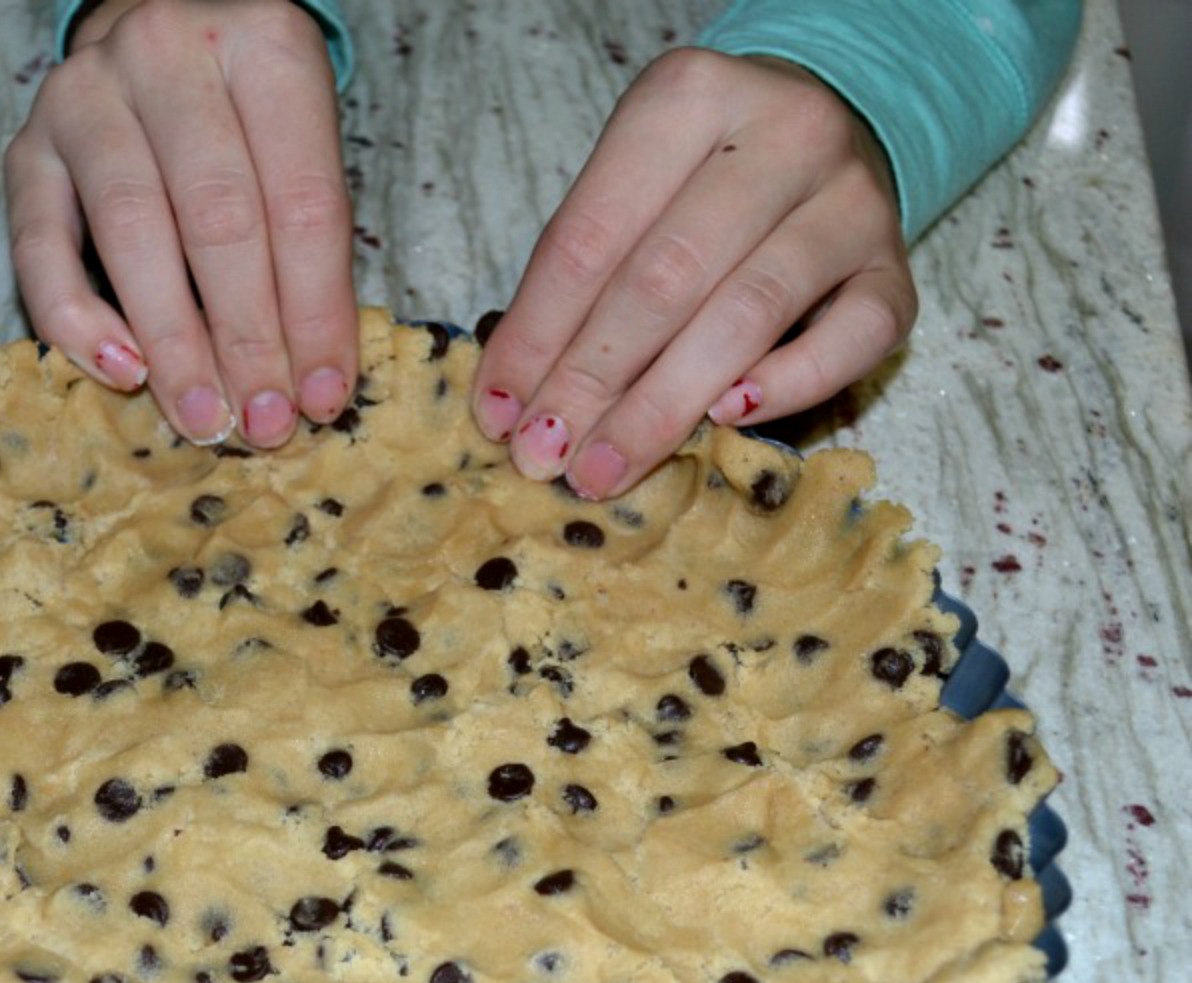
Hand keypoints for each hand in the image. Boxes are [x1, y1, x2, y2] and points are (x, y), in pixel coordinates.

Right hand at [4, 0, 356, 446]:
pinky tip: (124, 372)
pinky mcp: (27, 150)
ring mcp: (87, 98)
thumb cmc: (245, 117)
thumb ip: (311, 251)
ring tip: (202, 416)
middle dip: (246, 338)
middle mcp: (168, 57)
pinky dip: (80, 321)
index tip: (322, 396)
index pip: (302, 202)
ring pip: (132, 232)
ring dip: (174, 343)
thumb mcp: (301, 150)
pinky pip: (42, 249)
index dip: (316, 312)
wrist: (156, 43)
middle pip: (218, 218)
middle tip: (262, 423)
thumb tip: (315, 384)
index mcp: (263, 48)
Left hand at [472, 49, 915, 498]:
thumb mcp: (622, 193)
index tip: (498, 415)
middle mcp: (784, 134)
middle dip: (592, 381)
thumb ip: (572, 280)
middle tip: (546, 455)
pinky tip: (722, 420)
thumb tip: (511, 405)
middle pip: (666, 277)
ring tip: (604, 468)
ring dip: (663, 406)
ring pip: (749, 312)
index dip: (535, 334)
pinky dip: (785, 386)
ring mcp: (852, 201)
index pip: (591, 234)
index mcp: (689, 98)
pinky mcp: (898, 269)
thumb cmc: (694, 185)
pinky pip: (851, 339)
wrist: (820, 143)